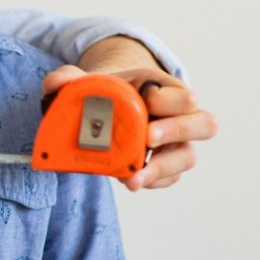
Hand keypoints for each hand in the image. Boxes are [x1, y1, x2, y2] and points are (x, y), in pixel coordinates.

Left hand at [44, 64, 218, 191]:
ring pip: (187, 157)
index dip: (167, 101)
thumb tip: (55, 84)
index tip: (145, 102)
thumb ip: (68, 77)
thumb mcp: (87, 80)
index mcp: (166, 89)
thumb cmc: (106, 93)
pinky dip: (151, 181)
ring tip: (133, 177)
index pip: (183, 95)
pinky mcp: (166, 166)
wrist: (109, 110)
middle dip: (177, 131)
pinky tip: (130, 180)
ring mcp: (176, 144)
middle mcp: (179, 117)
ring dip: (162, 168)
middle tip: (148, 138)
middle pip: (204, 125)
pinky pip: (169, 178)